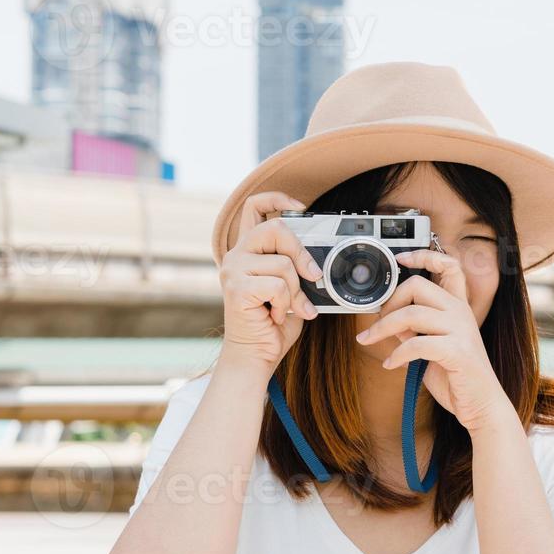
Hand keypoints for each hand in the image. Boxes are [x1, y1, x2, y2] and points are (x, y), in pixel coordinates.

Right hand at [218, 191, 321, 370]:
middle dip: (301, 253)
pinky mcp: (236, 288)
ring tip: (289, 307)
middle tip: (313, 276)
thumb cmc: (274, 323)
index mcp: (248, 250)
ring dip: (297, 291)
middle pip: (276, 228)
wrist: (256, 355)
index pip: (254, 206)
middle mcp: (236, 255)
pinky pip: (279, 285)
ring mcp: (233, 270)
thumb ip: (298, 267)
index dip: (279, 198)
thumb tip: (321, 260)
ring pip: (283, 263)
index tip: (302, 207)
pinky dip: (287, 304)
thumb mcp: (292, 288)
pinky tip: (275, 315)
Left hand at [355, 250, 515, 434]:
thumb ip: (415, 330)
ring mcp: (461, 330)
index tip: (400, 259)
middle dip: (389, 302)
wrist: (480, 406)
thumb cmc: (456, 378)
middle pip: (417, 286)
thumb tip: (391, 320)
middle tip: (376, 322)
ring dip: (382, 328)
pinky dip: (396, 354)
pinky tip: (390, 365)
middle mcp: (462, 313)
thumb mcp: (432, 348)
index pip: (448, 267)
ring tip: (368, 341)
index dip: (424, 256)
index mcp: (458, 307)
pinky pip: (416, 344)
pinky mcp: (457, 351)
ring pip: (411, 313)